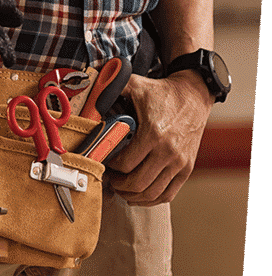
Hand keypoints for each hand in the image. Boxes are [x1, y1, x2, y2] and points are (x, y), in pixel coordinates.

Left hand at [105, 70, 213, 205]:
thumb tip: (91, 93)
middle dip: (118, 185)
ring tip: (121, 187)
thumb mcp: (135, 85)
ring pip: (152, 193)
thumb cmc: (162, 92)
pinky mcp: (186, 169)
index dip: (110, 167)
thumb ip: (112, 87)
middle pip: (137, 183)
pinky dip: (150, 199)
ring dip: (132, 195)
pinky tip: (138, 194)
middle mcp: (168, 152)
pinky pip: (167, 194)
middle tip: (109, 178)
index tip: (103, 161)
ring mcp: (179, 163)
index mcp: (153, 133)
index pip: (125, 164)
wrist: (194, 95)